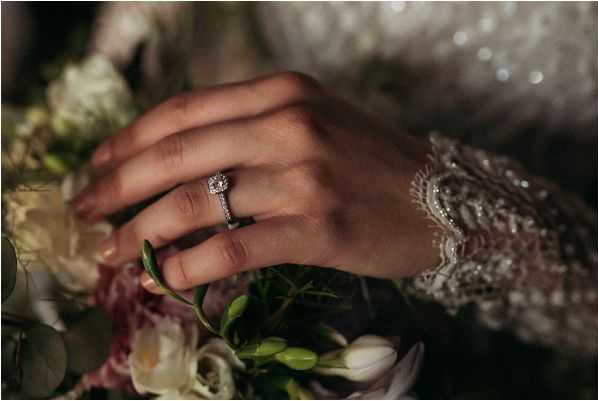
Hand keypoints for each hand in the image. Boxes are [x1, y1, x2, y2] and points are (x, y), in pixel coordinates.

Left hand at [72, 72, 437, 292]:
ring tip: (112, 251)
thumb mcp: (313, 121)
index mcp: (282, 92)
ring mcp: (302, 176)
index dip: (129, 140)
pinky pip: (233, 247)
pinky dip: (188, 264)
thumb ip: (250, 127)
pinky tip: (162, 276)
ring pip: (194, 202)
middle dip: (116, 185)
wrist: (444, 199)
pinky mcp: (316, 227)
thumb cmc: (373, 163)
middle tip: (83, 211)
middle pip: (175, 153)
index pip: (182, 111)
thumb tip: (177, 157)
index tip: (98, 166)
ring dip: (141, 230)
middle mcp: (288, 124)